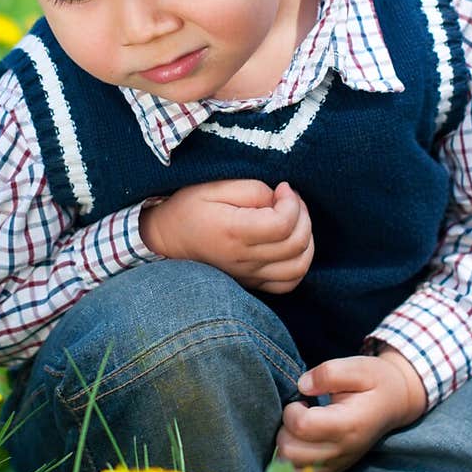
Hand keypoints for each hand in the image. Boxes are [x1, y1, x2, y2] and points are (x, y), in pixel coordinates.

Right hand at [139, 178, 313, 293]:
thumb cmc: (188, 209)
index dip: (293, 202)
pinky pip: (288, 283)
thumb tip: (280, 199)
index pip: (283, 224)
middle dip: (303, 216)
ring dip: (306, 241)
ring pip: (298, 268)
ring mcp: (248, 276)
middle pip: (297, 245)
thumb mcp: (213, 187)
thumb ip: (252, 190)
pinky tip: (290, 245)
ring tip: (294, 221)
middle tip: (290, 200)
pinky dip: (298, 264)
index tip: (282, 187)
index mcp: (233, 232)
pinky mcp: (251, 283)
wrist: (165, 240)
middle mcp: (243, 259)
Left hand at [276, 349, 426, 471]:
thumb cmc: (375, 382)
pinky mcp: (333, 471)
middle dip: (286, 428)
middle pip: (291, 451)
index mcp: (348, 424)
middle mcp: (342, 451)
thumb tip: (302, 386)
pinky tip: (302, 442)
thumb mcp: (358, 367)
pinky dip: (292, 463)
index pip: (302, 426)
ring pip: (291, 468)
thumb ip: (329, 373)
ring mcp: (337, 465)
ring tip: (301, 429)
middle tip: (300, 413)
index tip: (302, 400)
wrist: (395, 403)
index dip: (292, 410)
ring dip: (287, 446)